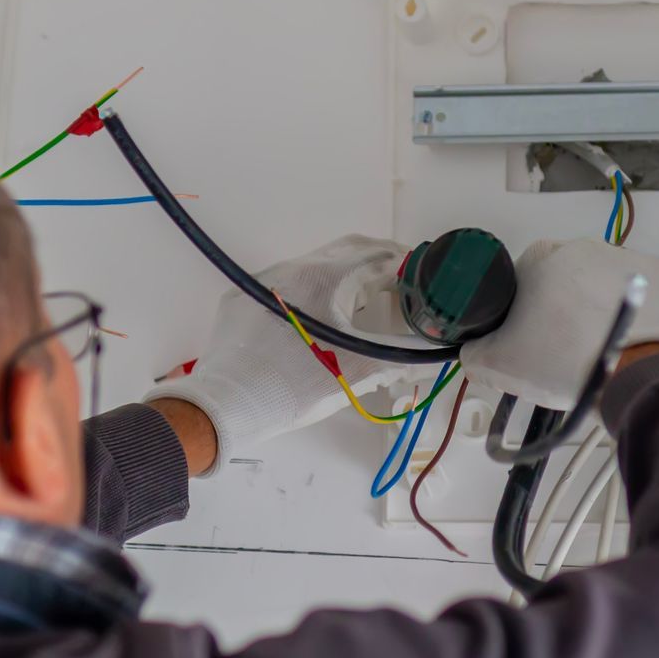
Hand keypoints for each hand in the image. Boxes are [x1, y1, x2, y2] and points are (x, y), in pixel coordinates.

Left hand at [146, 235, 436, 473]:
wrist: (226, 406)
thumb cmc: (294, 387)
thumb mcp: (355, 372)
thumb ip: (399, 358)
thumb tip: (432, 356)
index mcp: (322, 278)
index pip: (375, 254)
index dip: (404, 262)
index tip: (420, 275)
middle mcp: (291, 268)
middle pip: (345, 252)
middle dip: (376, 262)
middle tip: (398, 283)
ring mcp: (262, 282)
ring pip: (313, 266)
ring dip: (343, 277)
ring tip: (363, 301)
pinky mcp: (241, 299)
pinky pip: (286, 284)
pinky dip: (312, 292)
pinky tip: (318, 317)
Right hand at [458, 239, 658, 408]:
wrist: (633, 374)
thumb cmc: (569, 363)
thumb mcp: (499, 366)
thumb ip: (475, 354)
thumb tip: (474, 353)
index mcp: (540, 258)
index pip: (521, 281)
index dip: (521, 314)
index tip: (528, 338)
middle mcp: (584, 248)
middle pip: (565, 281)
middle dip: (562, 311)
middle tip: (563, 349)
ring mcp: (627, 259)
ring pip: (604, 287)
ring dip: (599, 311)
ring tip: (598, 349)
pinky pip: (643, 294)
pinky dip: (637, 314)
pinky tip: (628, 340)